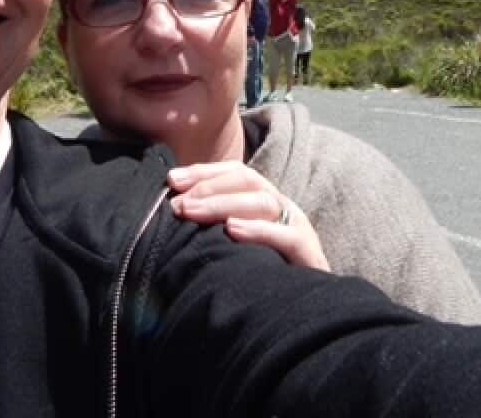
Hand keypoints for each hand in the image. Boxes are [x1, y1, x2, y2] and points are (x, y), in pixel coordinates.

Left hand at [167, 162, 330, 270]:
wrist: (307, 307)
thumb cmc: (264, 275)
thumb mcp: (236, 245)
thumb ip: (212, 227)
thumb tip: (172, 213)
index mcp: (264, 201)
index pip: (235, 172)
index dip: (203, 172)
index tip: (172, 180)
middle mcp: (281, 207)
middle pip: (247, 181)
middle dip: (209, 187)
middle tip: (178, 205)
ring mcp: (297, 227)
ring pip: (263, 202)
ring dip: (223, 204)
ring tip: (193, 212)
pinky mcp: (309, 253)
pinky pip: (286, 236)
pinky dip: (258, 230)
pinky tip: (232, 230)